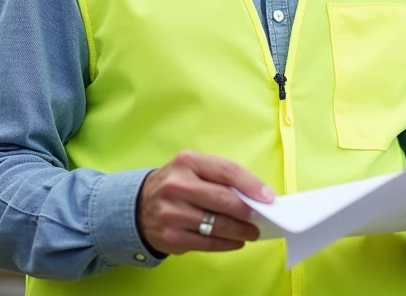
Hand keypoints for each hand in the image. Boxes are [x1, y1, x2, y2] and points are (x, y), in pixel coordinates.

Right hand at [136, 150, 274, 255]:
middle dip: (247, 212)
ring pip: (217, 225)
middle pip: (224, 200)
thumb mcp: (193, 169)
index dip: (251, 185)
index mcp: (187, 162)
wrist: (137, 206)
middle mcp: (178, 186)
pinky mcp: (171, 237)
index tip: (268, 197)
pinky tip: (235, 241)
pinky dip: (226, 244)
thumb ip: (220, 178)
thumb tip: (255, 196)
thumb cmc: (176, 184)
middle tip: (261, 218)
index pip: (227, 171)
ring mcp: (172, 213)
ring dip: (240, 231)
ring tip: (252, 232)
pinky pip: (207, 243)